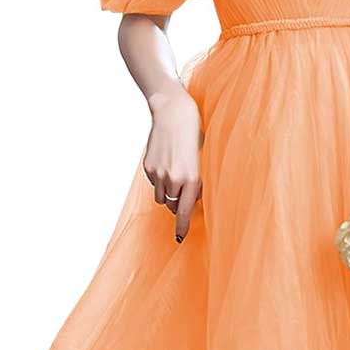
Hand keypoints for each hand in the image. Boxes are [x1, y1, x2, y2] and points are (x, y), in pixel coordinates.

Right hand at [143, 84, 202, 241]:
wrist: (173, 112)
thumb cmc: (193, 134)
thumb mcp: (202, 158)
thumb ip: (196, 181)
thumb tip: (191, 199)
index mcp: (192, 178)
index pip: (184, 211)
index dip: (182, 226)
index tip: (180, 238)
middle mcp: (174, 179)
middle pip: (173, 207)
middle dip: (178, 205)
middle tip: (183, 194)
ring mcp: (158, 173)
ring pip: (161, 198)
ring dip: (168, 193)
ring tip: (175, 174)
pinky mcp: (148, 167)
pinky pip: (153, 184)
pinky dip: (159, 181)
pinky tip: (166, 164)